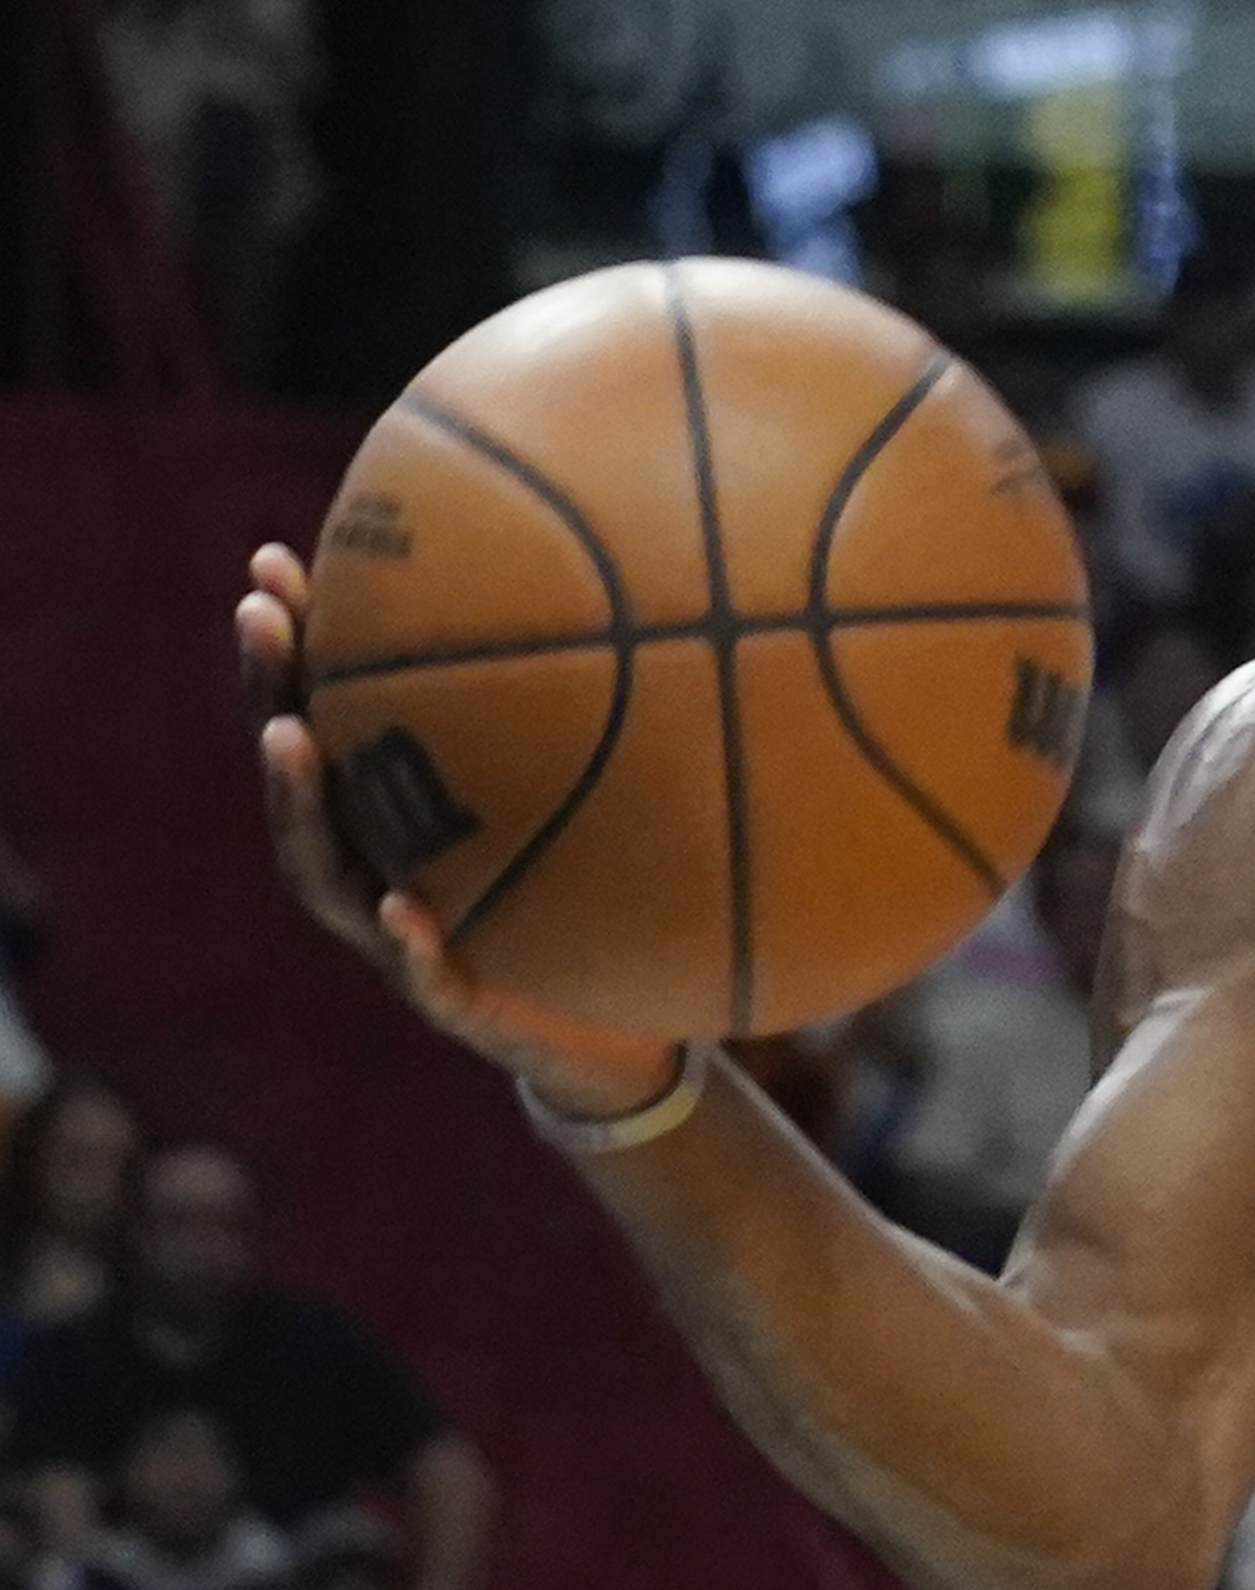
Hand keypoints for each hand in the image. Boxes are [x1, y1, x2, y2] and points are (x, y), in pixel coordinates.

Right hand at [236, 548, 682, 1118]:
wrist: (621, 1031)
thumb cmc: (598, 901)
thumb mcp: (606, 802)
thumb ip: (604, 724)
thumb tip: (661, 594)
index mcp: (401, 814)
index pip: (333, 714)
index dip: (295, 643)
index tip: (275, 557)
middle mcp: (377, 863)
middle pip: (303, 773)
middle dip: (272, 688)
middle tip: (257, 613)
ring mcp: (398, 934)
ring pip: (324, 868)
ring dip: (300, 800)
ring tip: (289, 734)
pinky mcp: (450, 1000)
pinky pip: (420, 969)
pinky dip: (407, 936)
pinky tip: (401, 903)